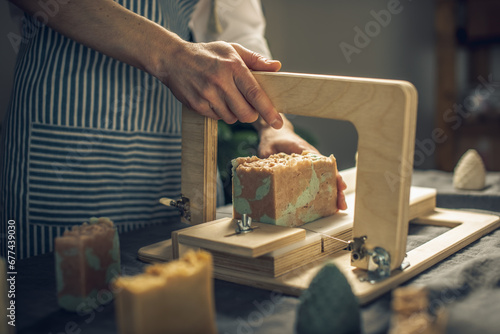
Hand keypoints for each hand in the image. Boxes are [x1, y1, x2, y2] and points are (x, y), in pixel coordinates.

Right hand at [155, 41, 282, 128]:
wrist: (173, 59)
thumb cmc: (207, 54)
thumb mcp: (231, 50)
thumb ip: (255, 60)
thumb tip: (277, 67)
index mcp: (233, 67)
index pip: (255, 94)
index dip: (268, 110)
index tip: (278, 122)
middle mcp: (220, 82)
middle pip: (246, 113)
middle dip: (252, 114)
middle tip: (249, 107)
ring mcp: (207, 95)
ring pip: (232, 118)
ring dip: (235, 113)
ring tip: (227, 98)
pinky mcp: (197, 105)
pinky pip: (217, 118)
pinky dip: (220, 113)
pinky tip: (214, 99)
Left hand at [257, 121, 347, 210]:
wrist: (274, 133)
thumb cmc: (274, 139)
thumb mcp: (268, 149)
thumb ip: (267, 159)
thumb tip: (263, 173)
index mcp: (305, 152)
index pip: (323, 164)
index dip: (333, 175)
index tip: (339, 185)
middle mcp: (311, 160)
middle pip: (328, 174)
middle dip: (336, 189)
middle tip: (341, 203)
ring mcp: (309, 167)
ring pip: (324, 180)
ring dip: (332, 194)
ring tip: (338, 207)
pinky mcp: (305, 173)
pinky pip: (316, 183)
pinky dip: (322, 193)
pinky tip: (325, 205)